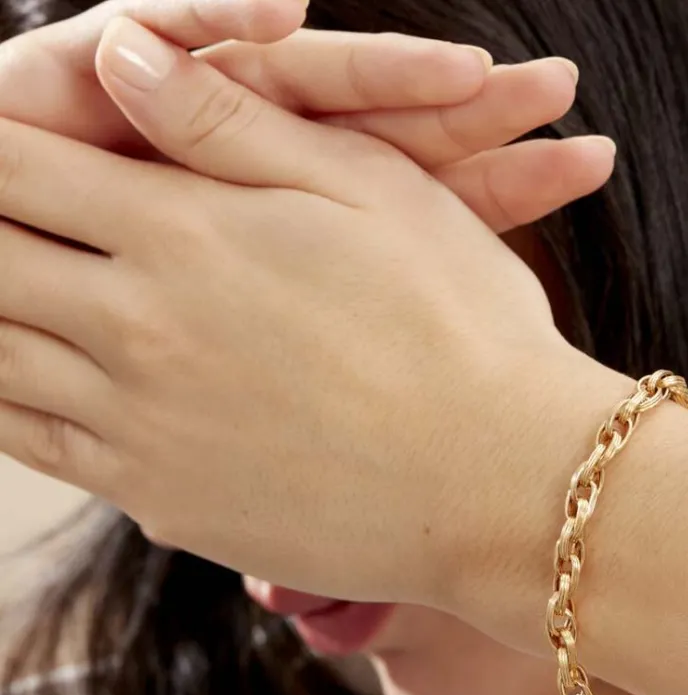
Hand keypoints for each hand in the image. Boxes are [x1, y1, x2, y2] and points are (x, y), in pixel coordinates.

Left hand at [0, 20, 615, 626]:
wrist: (500, 484)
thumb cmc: (462, 327)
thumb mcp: (368, 188)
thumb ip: (227, 120)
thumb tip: (115, 56)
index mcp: (182, 238)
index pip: (18, 167)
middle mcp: (139, 335)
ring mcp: (144, 433)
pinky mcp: (168, 505)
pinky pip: (50, 453)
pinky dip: (19, 410)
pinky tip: (31, 391)